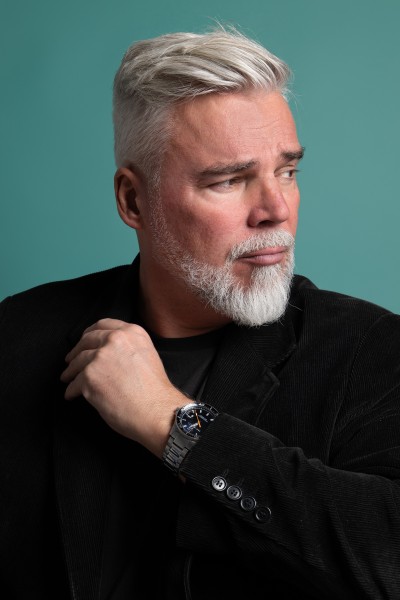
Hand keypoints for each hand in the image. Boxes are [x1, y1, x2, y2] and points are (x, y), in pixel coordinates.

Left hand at [60, 318, 185, 457]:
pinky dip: (71, 390)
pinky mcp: (89, 376)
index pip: (104, 325)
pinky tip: (72, 394)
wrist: (155, 410)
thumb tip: (109, 353)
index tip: (85, 339)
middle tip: (71, 359)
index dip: (90, 332)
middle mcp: (115, 339)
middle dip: (76, 351)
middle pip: (87, 340)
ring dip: (71, 371)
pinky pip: (74, 383)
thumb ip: (128, 347)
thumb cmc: (154, 391)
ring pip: (77, 361)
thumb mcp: (147, 355)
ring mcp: (100, 357)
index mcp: (132, 333)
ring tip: (68, 378)